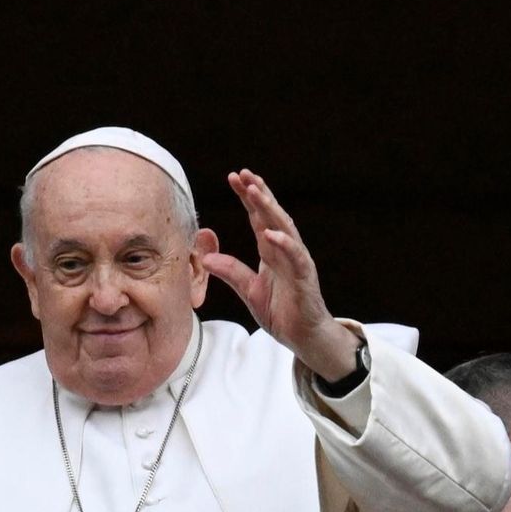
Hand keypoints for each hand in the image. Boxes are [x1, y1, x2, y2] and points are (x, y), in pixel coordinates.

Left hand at [202, 170, 359, 380]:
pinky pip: (296, 257)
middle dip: (258, 194)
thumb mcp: (249, 291)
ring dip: (270, 209)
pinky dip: (284, 244)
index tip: (234, 177)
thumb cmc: (282, 313)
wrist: (304, 337)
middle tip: (244, 174)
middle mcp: (285, 251)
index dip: (247, 198)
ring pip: (285, 229)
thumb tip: (205, 258)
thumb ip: (231, 273)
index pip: (258, 218)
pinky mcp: (305, 278)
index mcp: (271, 252)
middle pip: (271, 216)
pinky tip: (271, 233)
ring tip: (256, 192)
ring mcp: (297, 262)